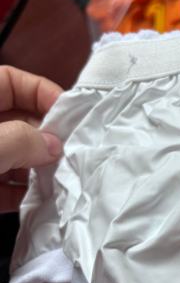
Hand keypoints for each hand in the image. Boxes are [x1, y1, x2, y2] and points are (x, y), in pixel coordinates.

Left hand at [0, 65, 62, 212]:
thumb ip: (23, 141)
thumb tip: (53, 146)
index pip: (12, 81)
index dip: (43, 93)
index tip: (70, 115)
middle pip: (18, 121)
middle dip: (45, 137)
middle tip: (68, 152)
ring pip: (13, 155)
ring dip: (37, 168)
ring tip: (59, 179)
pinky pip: (3, 186)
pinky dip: (22, 194)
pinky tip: (41, 202)